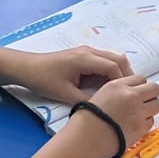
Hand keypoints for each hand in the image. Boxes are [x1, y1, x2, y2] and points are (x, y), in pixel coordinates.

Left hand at [15, 45, 132, 102]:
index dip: (123, 81)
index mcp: (85, 59)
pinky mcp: (83, 55)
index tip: (127, 95)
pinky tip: (109, 84)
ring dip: (119, 72)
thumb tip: (104, 106)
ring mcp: (87, 51)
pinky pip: (104, 60)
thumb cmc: (43, 79)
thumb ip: (86, 99)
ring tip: (122, 89)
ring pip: (112, 58)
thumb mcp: (64, 94)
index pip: (113, 66)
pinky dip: (111, 70)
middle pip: (118, 59)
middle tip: (131, 92)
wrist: (27, 67)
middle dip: (126, 75)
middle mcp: (89, 51)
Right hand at [65, 74, 158, 157]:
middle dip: (151, 95)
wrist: (83, 139)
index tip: (138, 92)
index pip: (141, 78)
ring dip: (151, 108)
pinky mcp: (141, 127)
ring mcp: (138, 111)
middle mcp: (130, 96)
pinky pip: (151, 121)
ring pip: (158, 104)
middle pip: (154, 88)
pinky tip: (135, 126)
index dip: (140, 86)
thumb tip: (129, 93)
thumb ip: (117, 91)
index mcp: (118, 86)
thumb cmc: (85, 121)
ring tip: (141, 114)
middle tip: (145, 102)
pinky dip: (146, 123)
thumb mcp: (99, 95)